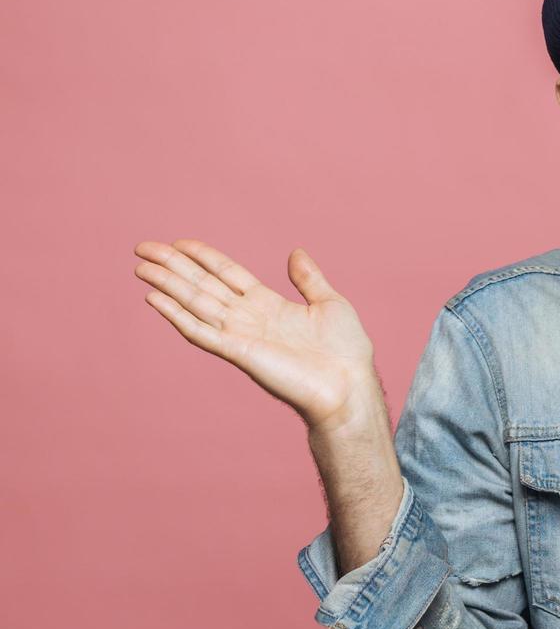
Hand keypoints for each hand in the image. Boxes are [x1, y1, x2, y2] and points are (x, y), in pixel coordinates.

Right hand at [133, 240, 381, 431]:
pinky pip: (200, 331)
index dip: (203, 257)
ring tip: (140, 268)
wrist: (350, 386)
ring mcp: (241, 334)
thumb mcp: (330, 303)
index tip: (179, 242)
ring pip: (195, 303)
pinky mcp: (238, 352)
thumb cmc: (345, 351)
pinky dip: (177, 315)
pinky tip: (155, 299)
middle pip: (203, 284)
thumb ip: (309, 278)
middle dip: (173, 266)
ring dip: (167, 285)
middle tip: (142, 248)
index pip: (227, 273)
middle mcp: (249, 317)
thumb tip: (296, 252)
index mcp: (269, 304)